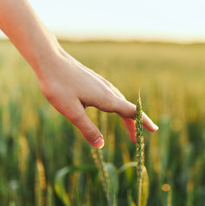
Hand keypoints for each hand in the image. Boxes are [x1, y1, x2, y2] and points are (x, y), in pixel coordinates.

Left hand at [37, 47, 157, 147]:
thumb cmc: (58, 85)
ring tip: (128, 125)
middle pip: (127, 109)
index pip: (131, 112)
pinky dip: (117, 106)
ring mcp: (101, 84)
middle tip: (136, 139)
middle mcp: (108, 90)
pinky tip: (110, 107)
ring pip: (119, 102)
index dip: (143, 122)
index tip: (154, 130)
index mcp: (106, 99)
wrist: (50, 59)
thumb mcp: (71, 112)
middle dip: (134, 123)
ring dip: (126, 115)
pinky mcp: (94, 80)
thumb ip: (87, 129)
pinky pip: (112, 96)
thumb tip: (101, 146)